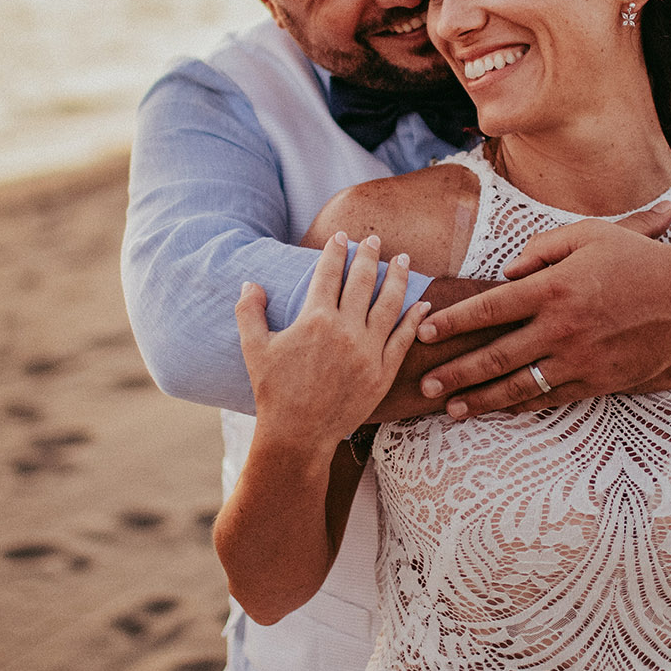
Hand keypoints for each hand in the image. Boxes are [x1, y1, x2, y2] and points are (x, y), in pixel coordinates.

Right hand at [236, 232, 427, 446]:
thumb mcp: (254, 348)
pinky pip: (403, 339)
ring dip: (397, 278)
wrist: (297, 434)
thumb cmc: (273, 391)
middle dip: (369, 256)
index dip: (336, 251)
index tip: (342, 237)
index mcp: (315, 319)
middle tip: (374, 239)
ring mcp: (368, 352)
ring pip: (389, 304)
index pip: (329, 273)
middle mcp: (345, 330)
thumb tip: (250, 284)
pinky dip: (414, 319)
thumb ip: (249, 312)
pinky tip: (422, 303)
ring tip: (402, 259)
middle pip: (363, 282)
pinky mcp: (383, 373)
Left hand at [413, 220, 670, 417]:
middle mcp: (561, 328)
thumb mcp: (588, 234)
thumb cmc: (636, 260)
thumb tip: (505, 271)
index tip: (424, 331)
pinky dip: (520, 406)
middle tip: (422, 384)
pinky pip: (550, 398)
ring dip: (480, 399)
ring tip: (450, 409)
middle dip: (454, 372)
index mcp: (554, 288)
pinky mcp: (597, 382)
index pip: (490, 308)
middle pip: (495, 356)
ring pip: (518, 386)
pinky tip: (497, 410)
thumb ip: (540, 249)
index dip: (453, 322)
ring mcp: (579, 360)